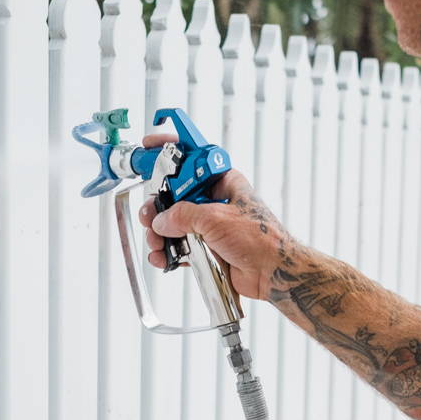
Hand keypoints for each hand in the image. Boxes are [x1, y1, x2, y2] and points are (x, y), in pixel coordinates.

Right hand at [137, 132, 296, 301]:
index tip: (150, 147)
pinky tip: (163, 258)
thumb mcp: (217, 219)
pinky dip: (168, 252)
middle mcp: (214, 200)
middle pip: (175, 195)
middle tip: (149, 216)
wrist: (272, 273)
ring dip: (159, 233)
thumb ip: (183, 215)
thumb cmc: (260, 240)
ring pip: (173, 222)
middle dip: (157, 206)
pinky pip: (179, 245)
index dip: (171, 150)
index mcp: (223, 182)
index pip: (193, 158)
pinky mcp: (206, 246)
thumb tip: (162, 220)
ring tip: (156, 243)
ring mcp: (209, 224)